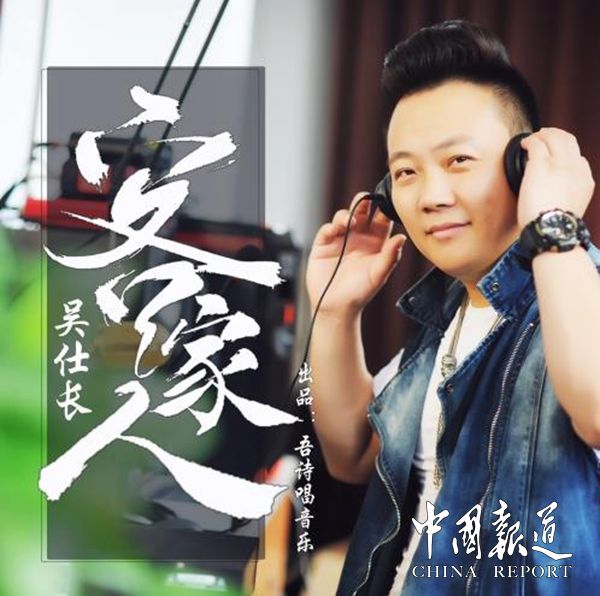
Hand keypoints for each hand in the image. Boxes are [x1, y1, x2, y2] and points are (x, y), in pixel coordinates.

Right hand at [305, 192, 405, 316]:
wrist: (336, 306)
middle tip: (365, 199)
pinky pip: (327, 229)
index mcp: (376, 242)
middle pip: (362, 211)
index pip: (381, 219)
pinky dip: (331, 226)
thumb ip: (390, 256)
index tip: (386, 201)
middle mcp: (358, 237)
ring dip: (347, 214)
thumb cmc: (359, 292)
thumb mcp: (379, 275)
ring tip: (350, 220)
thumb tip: (402, 237)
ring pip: (344, 217)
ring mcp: (340, 238)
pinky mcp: (323, 244)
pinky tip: (336, 230)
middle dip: (363, 202)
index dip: (384, 209)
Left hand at [518, 128, 594, 227]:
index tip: (555, 154)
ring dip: (543, 135)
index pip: (578, 159)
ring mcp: (559, 165)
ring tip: (533, 138)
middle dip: (556, 135)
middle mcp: (576, 168)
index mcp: (585, 180)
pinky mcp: (541, 165)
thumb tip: (556, 196)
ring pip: (554, 138)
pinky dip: (530, 141)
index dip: (565, 153)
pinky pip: (537, 144)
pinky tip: (524, 144)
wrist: (550, 230)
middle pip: (569, 141)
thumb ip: (568, 196)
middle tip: (544, 135)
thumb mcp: (571, 209)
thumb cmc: (554, 226)